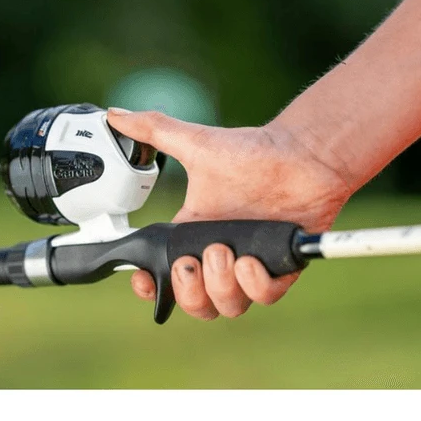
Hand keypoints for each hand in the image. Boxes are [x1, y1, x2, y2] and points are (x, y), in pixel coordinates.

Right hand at [106, 108, 353, 319]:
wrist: (303, 153)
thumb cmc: (253, 152)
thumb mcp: (196, 143)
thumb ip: (154, 130)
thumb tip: (116, 114)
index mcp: (194, 233)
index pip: (164, 275)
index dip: (152, 287)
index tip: (145, 280)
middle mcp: (219, 254)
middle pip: (194, 303)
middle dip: (187, 292)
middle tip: (190, 262)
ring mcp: (250, 264)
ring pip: (226, 306)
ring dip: (219, 287)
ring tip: (224, 253)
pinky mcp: (281, 267)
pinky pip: (264, 296)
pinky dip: (254, 284)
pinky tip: (250, 260)